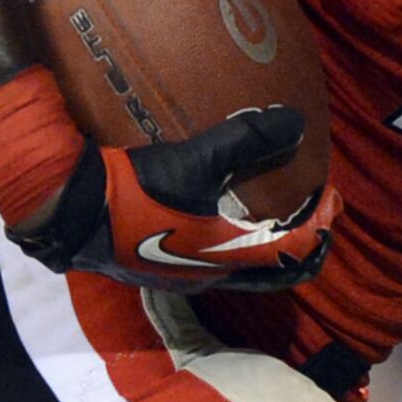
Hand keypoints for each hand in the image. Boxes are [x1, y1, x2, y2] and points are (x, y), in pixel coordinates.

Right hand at [0, 62, 332, 291]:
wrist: (70, 214)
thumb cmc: (134, 192)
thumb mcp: (193, 161)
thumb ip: (244, 140)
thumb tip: (294, 122)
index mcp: (228, 258)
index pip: (295, 254)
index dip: (321, 227)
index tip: (331, 198)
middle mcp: (212, 278)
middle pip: (276, 275)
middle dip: (303, 247)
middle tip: (315, 214)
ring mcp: (184, 279)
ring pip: (245, 272)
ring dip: (268, 248)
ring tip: (273, 215)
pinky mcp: (159, 270)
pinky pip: (214, 263)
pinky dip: (235, 244)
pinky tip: (218, 215)